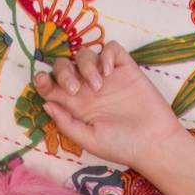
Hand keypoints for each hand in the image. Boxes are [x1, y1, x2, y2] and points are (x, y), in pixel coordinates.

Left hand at [34, 43, 181, 171]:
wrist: (153, 142)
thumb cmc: (121, 146)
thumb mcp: (89, 140)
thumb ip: (67, 123)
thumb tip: (46, 103)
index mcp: (77, 107)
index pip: (53, 87)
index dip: (44, 81)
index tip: (42, 80)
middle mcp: (88, 89)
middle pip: (65, 65)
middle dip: (63, 71)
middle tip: (75, 89)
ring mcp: (107, 77)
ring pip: (85, 54)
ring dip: (86, 66)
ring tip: (99, 86)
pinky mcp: (125, 68)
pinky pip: (111, 48)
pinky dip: (106, 55)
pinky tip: (109, 73)